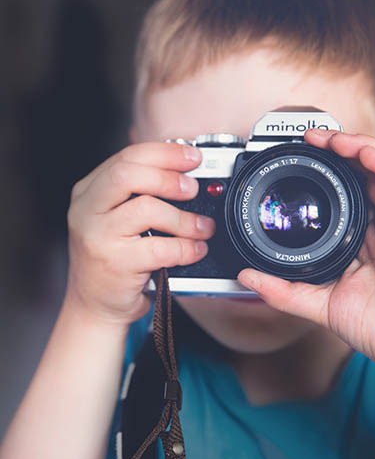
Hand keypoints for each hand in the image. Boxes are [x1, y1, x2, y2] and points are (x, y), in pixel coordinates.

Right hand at [65, 142, 214, 325]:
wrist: (94, 305)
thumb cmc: (114, 258)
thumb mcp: (117, 218)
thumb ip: (141, 193)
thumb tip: (186, 173)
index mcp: (89, 192)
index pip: (127, 158)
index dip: (164, 153)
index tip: (192, 156)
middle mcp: (87, 210)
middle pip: (128, 174)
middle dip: (169, 177)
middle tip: (193, 188)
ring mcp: (98, 237)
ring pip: (147, 209)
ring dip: (185, 218)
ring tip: (202, 227)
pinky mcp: (115, 264)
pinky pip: (160, 248)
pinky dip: (186, 248)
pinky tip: (195, 250)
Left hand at [238, 130, 374, 373]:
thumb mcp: (318, 302)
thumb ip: (282, 289)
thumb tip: (247, 276)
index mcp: (364, 236)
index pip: (349, 189)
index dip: (329, 168)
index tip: (302, 156)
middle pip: (365, 171)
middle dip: (340, 147)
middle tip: (311, 138)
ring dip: (358, 146)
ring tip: (329, 139)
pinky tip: (359, 152)